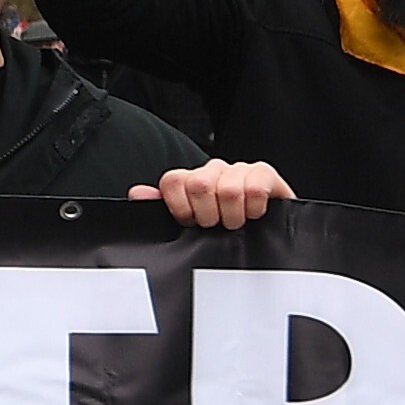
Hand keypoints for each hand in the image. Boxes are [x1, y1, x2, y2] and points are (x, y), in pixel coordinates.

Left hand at [139, 160, 289, 231]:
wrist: (266, 234)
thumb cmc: (224, 230)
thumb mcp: (190, 224)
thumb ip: (161, 208)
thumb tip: (138, 193)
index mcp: (191, 181)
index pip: (172, 180)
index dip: (180, 207)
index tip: (191, 222)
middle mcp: (212, 171)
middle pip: (199, 184)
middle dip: (208, 215)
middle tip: (216, 224)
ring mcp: (237, 170)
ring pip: (228, 190)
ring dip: (233, 216)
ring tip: (235, 222)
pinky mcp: (263, 173)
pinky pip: (255, 187)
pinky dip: (254, 208)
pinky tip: (253, 213)